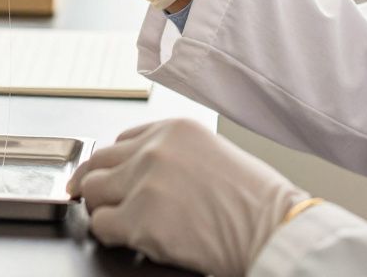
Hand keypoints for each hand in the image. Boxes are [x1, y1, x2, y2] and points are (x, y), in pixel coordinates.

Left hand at [68, 119, 307, 276]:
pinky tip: (131, 238)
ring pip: (92, 190)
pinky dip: (111, 234)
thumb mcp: (214, 153)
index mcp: (174, 129)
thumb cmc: (257, 201)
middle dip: (100, 183)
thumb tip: (142, 172)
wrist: (275, 231)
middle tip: (106, 201)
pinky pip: (101, 224)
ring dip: (103, 207)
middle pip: (100, 161)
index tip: (114, 178)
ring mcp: (144, 183)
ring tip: (122, 221)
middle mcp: (155, 149)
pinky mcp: (139, 219)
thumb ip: (174, 155)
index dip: (117, 164)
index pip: (122, 140)